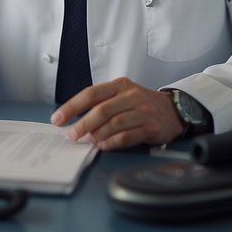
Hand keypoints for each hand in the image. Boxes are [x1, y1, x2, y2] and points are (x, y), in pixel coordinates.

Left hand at [50, 77, 182, 149]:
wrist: (174, 110)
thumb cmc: (140, 104)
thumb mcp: (121, 96)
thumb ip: (100, 104)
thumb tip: (73, 121)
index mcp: (119, 85)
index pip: (90, 94)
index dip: (72, 107)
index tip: (58, 119)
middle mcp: (131, 96)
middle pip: (102, 110)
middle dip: (83, 124)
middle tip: (71, 135)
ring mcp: (142, 111)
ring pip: (115, 123)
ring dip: (97, 134)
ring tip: (87, 141)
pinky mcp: (151, 127)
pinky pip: (128, 136)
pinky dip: (113, 142)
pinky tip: (103, 146)